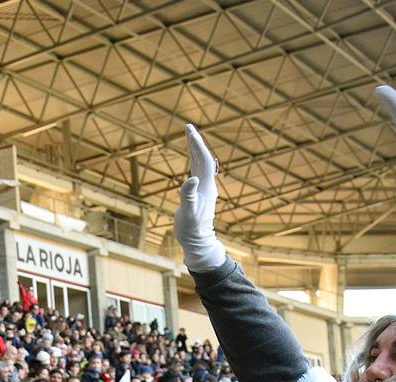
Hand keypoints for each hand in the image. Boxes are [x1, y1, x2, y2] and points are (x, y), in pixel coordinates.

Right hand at [173, 124, 226, 272]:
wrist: (197, 242)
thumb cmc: (191, 229)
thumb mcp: (188, 213)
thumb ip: (189, 196)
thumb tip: (191, 179)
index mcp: (206, 186)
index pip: (203, 159)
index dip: (196, 144)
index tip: (189, 130)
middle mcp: (207, 184)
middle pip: (203, 158)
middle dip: (196, 142)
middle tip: (188, 127)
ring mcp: (204, 188)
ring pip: (200, 163)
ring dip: (194, 149)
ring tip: (188, 136)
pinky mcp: (199, 193)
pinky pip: (197, 171)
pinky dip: (192, 160)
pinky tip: (190, 156)